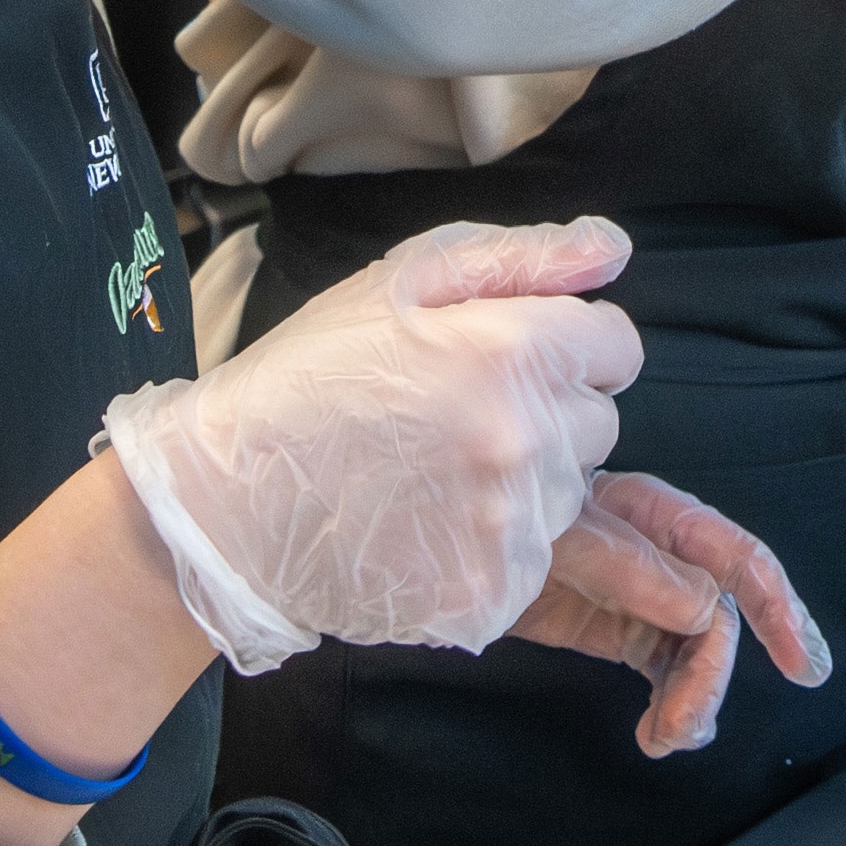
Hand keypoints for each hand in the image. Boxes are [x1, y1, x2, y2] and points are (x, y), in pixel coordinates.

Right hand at [94, 217, 643, 672]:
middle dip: (549, 414)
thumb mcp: (403, 279)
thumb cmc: (310, 377)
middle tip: (458, 417)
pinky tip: (426, 524)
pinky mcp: (492, 594)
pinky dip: (494, 546)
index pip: (619, 347)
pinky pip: (534, 560)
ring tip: (434, 472)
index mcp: (513, 350)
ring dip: (524, 481)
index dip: (565, 347)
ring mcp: (510, 526)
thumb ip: (526, 258)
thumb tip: (614, 250)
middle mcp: (526, 440)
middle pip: (600, 423)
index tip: (505, 361)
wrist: (225, 504)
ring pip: (571, 494)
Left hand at [507, 474, 834, 756]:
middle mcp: (658, 553)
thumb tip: (704, 606)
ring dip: (692, 702)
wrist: (437, 549)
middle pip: (716, 619)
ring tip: (666, 739)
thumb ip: (630, 568)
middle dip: (709, 680)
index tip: (801, 667)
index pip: (735, 560)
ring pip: (695, 653)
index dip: (778, 610)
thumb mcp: (558, 539)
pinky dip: (671, 705)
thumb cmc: (492, 519)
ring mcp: (640, 594)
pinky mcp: (616, 628)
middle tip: (684, 729)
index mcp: (653, 514)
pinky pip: (664, 669)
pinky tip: (658, 735)